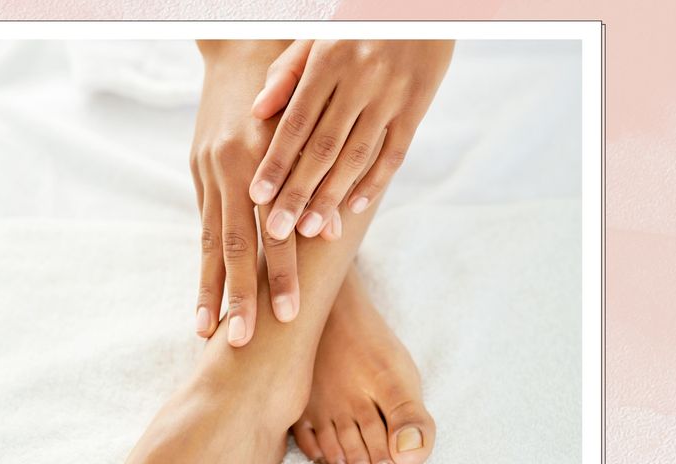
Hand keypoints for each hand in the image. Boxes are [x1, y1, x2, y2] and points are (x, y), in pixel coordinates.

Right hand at [190, 41, 296, 345]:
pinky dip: (202, 267)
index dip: (280, 273)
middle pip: (236, 245)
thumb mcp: (306, 127)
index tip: (287, 315)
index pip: (273, 229)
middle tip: (244, 341)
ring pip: (209, 242)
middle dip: (241, 295)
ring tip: (206, 333)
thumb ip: (314, 180)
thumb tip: (328, 234)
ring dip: (209, 291)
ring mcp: (209, 172)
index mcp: (264, 159)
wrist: (243, 49)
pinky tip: (202, 300)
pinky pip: (201, 229)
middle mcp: (232, 168)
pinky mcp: (197, 173)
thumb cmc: (291, 92)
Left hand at [247, 40, 453, 239]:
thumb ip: (287, 72)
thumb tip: (258, 112)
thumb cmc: (357, 21)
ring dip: (332, 196)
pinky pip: (394, 151)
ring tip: (310, 227)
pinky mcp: (417, 105)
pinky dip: (375, 181)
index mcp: (328, 61)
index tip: (256, 197)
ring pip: (357, 156)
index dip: (275, 163)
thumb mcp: (317, 34)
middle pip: (323, 148)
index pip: (295, 123)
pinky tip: (355, 207)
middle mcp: (359, 79)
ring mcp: (391, 94)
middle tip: (277, 230)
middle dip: (298, 192)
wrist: (419, 3)